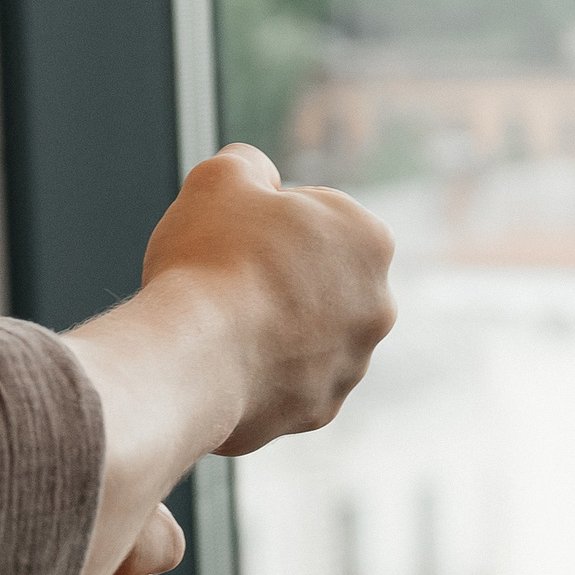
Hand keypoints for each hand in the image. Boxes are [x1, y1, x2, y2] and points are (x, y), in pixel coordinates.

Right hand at [140, 143, 395, 455]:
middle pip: (318, 281)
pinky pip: (287, 384)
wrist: (196, 355)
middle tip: (225, 278)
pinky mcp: (321, 411)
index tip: (235, 235)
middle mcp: (378, 306)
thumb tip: (257, 171)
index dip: (267, 221)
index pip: (317, 217)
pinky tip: (224, 363)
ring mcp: (353, 365)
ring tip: (221, 325)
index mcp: (370, 240)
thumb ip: (247, 164)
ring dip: (272, 329)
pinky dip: (260, 376)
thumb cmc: (211, 259)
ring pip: (306, 337)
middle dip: (280, 278)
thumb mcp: (220, 178)